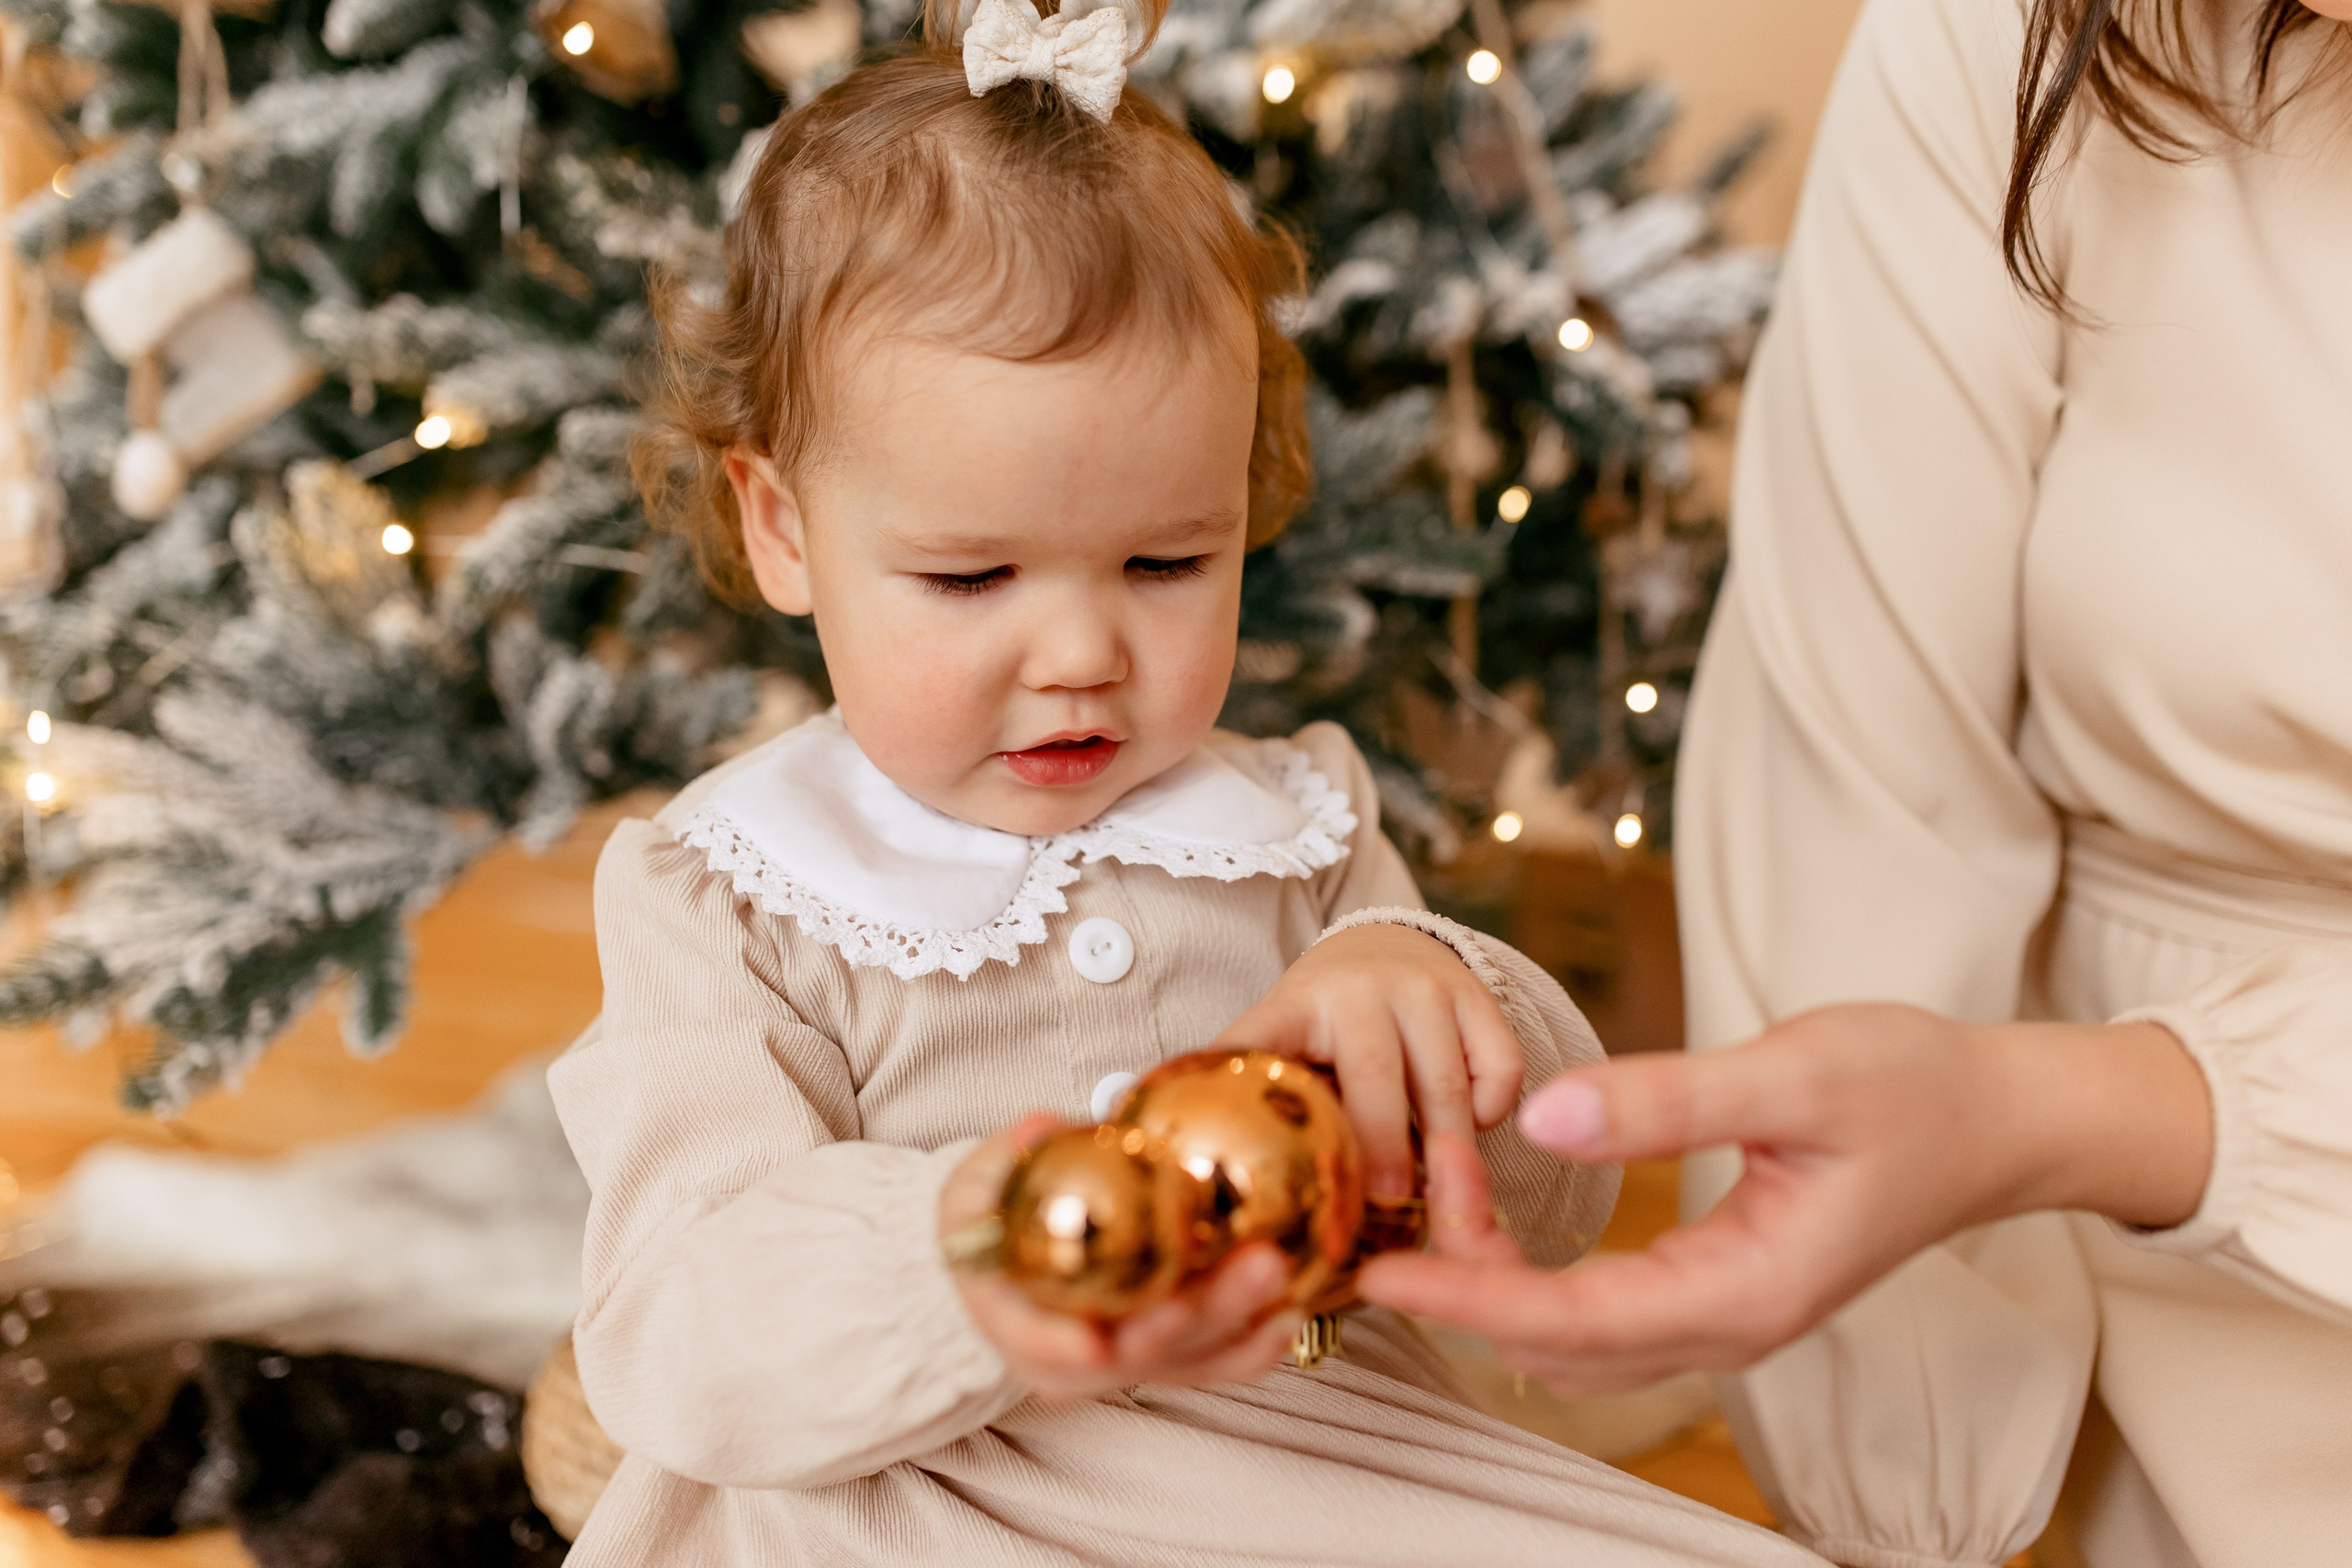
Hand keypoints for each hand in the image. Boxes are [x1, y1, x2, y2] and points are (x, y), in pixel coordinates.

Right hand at [939, 1114, 1303, 1398]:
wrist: (1011, 1255)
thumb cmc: (991, 1216)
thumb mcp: (980, 1182)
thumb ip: (1009, 1157)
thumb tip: (1040, 1127)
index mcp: (1016, 1322)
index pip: (1038, 1344)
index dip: (1063, 1347)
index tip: (1096, 1342)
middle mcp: (1076, 1357)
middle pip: (1137, 1354)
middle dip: (1197, 1318)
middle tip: (1256, 1267)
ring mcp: (1129, 1359)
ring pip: (1188, 1358)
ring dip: (1241, 1326)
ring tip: (1288, 1281)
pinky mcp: (1171, 1353)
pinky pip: (1218, 1359)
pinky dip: (1258, 1341)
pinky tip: (1296, 1308)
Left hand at [1214, 924, 1521, 1198]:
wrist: (1387, 945)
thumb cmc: (1327, 1019)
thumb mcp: (1282, 1037)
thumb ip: (1255, 1083)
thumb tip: (1202, 1159)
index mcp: (1298, 1006)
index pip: (1269, 1043)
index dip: (1258, 1086)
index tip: (1272, 1152)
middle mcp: (1366, 989)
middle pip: (1376, 1079)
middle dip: (1383, 1149)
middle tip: (1387, 1202)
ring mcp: (1428, 988)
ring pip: (1446, 1084)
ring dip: (1444, 1146)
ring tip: (1434, 1190)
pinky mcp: (1480, 996)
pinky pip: (1501, 1069)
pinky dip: (1491, 1111)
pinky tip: (1468, 1126)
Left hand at [1358, 1004, 2210, 1396]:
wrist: (2002, 1118)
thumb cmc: (1913, 1088)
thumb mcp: (1793, 1076)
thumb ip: (1668, 1101)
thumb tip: (1544, 1118)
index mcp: (1745, 1291)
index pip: (1572, 1320)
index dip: (1468, 1298)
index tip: (1383, 1269)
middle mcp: (1729, 1325)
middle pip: (1561, 1344)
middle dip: (1466, 1287)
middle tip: (1401, 1195)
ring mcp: (1727, 1313)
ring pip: (1581, 1337)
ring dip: (1497, 1283)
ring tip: (1438, 1190)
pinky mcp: (1724, 1284)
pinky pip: (1607, 1309)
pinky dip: (1538, 1275)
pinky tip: (1501, 1211)